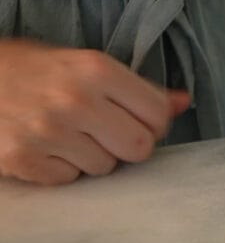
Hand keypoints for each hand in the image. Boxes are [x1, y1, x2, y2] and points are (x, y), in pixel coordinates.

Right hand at [0, 39, 190, 184]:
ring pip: (105, 167)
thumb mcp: (84, 63)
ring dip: (94, 157)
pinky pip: (68, 179)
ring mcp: (47, 133)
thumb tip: (183, 102)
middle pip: (139, 147)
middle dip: (130, 144)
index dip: (154, 120)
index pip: (158, 113)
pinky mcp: (22, 159)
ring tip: (71, 135)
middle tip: (110, 133)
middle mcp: (75, 101)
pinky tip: (47, 147)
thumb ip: (134, 86)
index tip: (138, 118)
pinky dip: (62, 168)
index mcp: (96, 70)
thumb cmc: (31, 68)